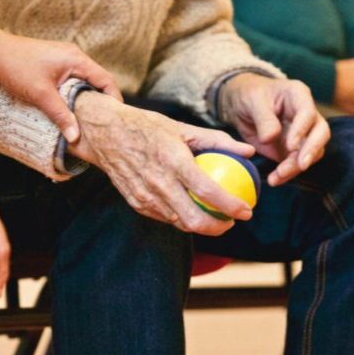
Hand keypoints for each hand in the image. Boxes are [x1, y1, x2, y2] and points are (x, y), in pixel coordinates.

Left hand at [0, 35, 121, 142]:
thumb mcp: (41, 95)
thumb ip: (61, 115)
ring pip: (84, 80)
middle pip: (98, 80)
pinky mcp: (55, 62)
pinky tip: (70, 107)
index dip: (114, 99)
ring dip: (86, 98)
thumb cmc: (16, 67)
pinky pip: (73, 79)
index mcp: (77, 59)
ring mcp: (64, 57)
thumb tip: (75, 137)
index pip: (106, 80)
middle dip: (101, 101)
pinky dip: (75, 92)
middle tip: (103, 122)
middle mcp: (74, 56)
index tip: (115, 118)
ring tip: (88, 118)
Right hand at [68, 91, 255, 235]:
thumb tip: (248, 151)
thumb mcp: (182, 127)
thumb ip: (217, 140)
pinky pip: (164, 217)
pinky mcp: (136, 203)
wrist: (104, 134)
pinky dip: (181, 218)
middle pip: (194, 219)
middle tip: (232, 221)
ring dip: (201, 226)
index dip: (231, 206)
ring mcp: (145, 196)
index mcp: (173, 160)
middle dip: (219, 227)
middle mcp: (158, 182)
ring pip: (179, 223)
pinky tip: (191, 210)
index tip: (246, 210)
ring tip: (216, 218)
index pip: (207, 191)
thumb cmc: (146, 127)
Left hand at [219, 74, 329, 186]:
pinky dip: (288, 173)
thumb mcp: (252, 101)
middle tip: (301, 165)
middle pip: (321, 133)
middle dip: (312, 150)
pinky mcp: (294, 149)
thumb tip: (270, 138)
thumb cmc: (249, 95)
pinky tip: (274, 179)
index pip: (308, 113)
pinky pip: (297, 163)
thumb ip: (263, 119)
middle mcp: (306, 114)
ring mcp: (303, 133)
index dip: (302, 130)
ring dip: (297, 167)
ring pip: (311, 152)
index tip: (290, 145)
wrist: (240, 105)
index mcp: (298, 95)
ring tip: (277, 176)